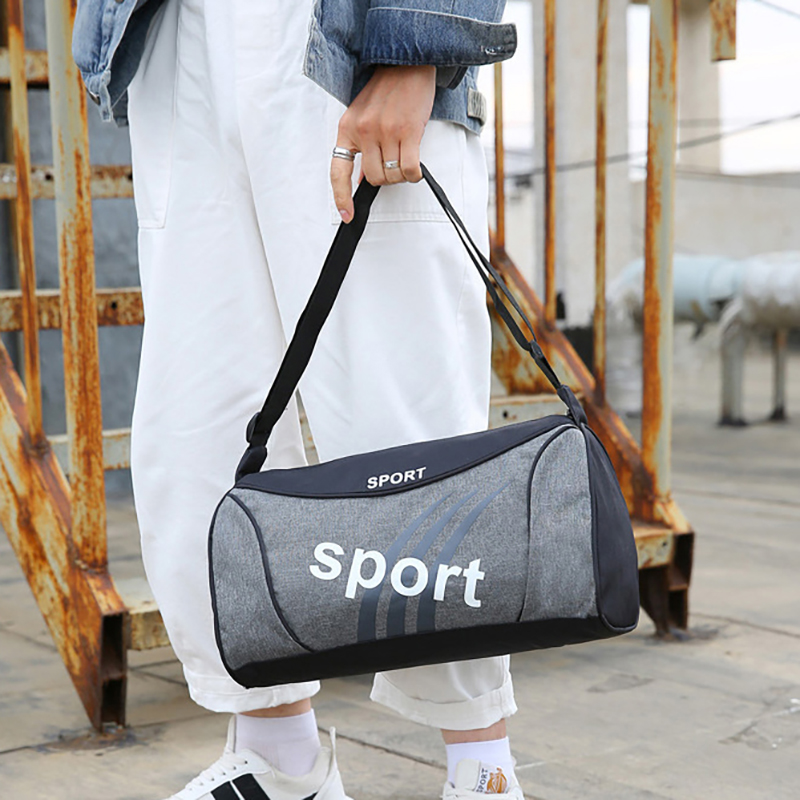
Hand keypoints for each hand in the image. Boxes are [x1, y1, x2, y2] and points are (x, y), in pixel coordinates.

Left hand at [331, 65, 436, 222]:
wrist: (407, 61)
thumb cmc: (386, 89)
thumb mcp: (363, 116)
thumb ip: (360, 147)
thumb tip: (359, 180)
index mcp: (347, 128)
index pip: (338, 171)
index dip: (342, 198)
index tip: (348, 215)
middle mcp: (364, 130)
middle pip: (373, 178)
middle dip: (385, 178)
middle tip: (393, 164)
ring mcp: (385, 131)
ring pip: (392, 176)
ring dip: (401, 175)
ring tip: (405, 156)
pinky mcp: (408, 131)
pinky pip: (409, 170)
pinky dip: (414, 174)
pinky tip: (416, 165)